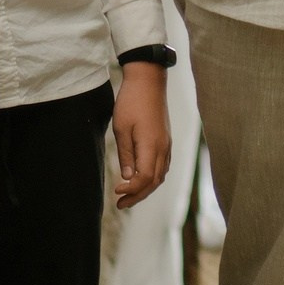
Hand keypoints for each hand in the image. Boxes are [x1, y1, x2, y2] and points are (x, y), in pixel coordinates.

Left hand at [111, 62, 172, 209]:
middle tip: (120, 204)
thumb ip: (125, 154)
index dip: (132, 189)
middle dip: (138, 195)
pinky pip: (163, 165)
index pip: (145, 177)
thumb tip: (127, 176)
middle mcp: (163, 147)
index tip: (116, 192)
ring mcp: (166, 143)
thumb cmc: (131, 102)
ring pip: (161, 174)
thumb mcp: (121, 128)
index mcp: (151, 145)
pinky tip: (141, 178)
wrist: (149, 81)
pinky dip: (153, 177)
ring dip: (146, 188)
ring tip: (129, 195)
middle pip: (155, 181)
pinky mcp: (166, 139)